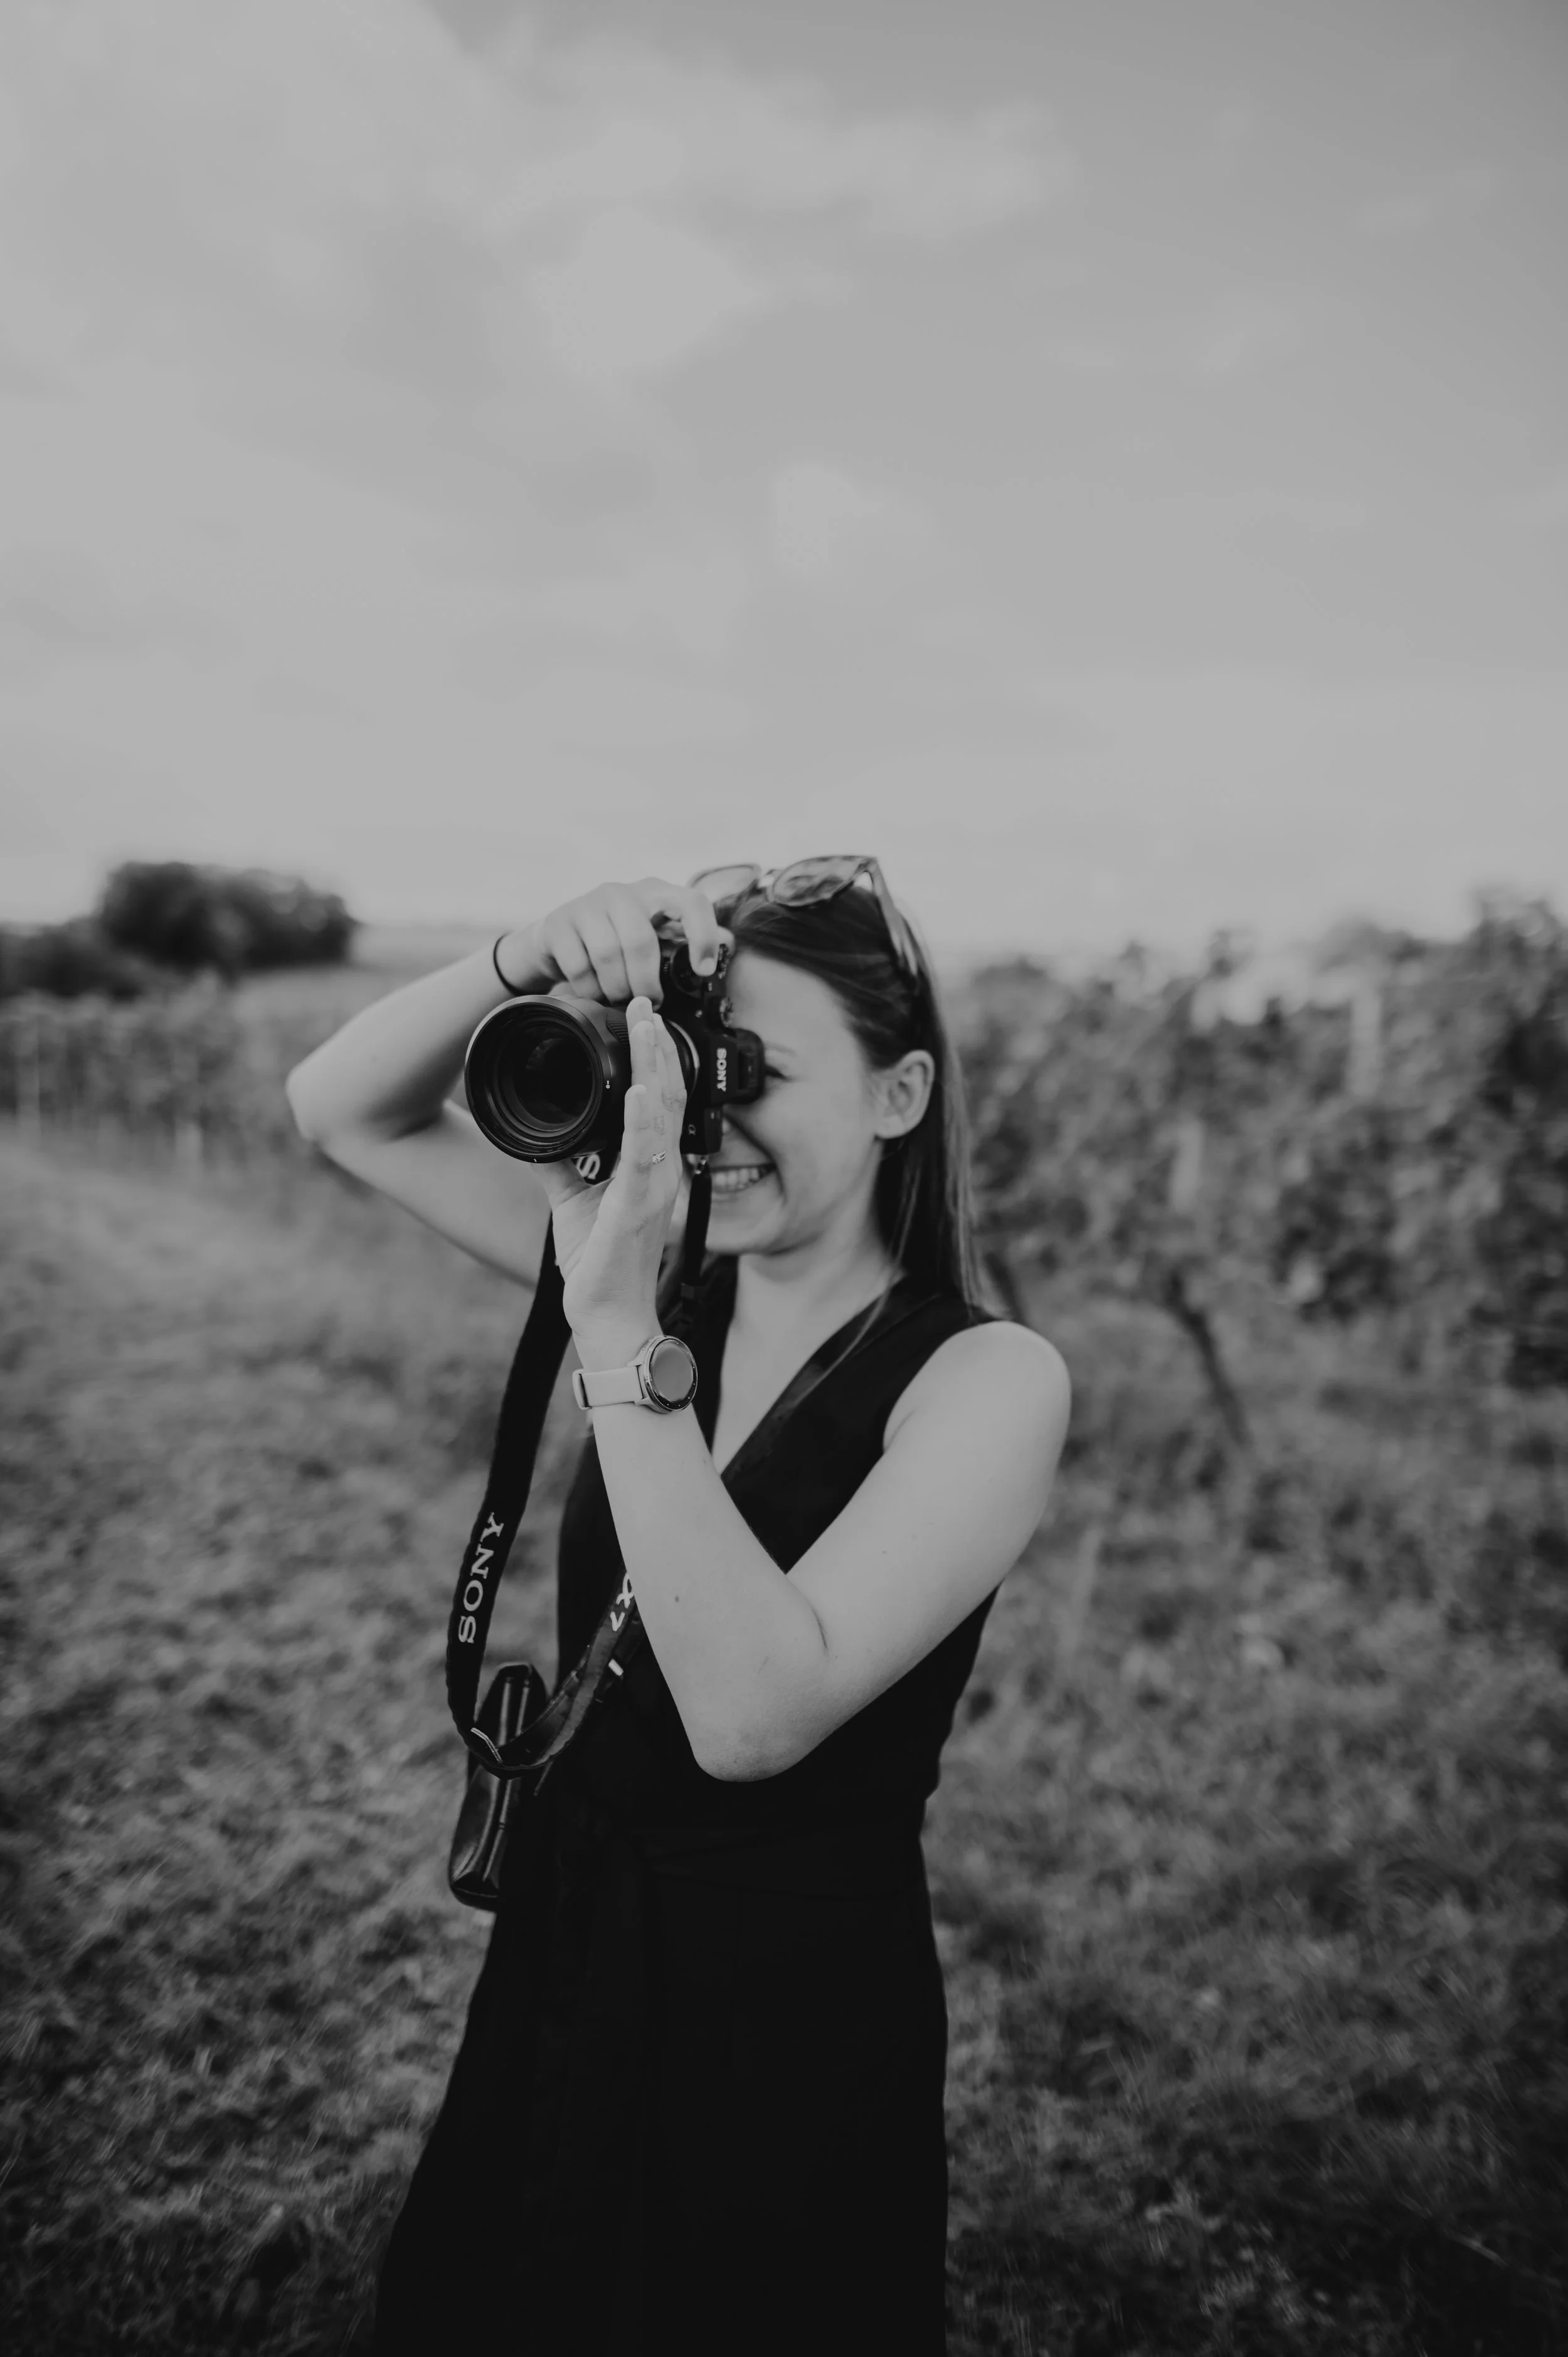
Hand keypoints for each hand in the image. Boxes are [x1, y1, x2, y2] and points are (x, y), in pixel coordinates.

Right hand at [497, 877, 729, 1002]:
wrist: (557, 941)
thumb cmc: (615, 943)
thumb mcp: (653, 938)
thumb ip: (684, 942)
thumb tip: (728, 944)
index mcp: (656, 894)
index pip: (691, 902)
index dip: (702, 935)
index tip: (702, 970)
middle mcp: (622, 892)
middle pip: (640, 942)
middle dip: (644, 983)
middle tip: (646, 1003)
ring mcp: (588, 903)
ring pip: (608, 955)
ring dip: (616, 989)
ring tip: (619, 999)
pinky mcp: (559, 922)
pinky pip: (579, 966)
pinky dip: (589, 990)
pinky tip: (594, 993)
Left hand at [538, 998, 690, 1360]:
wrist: (608, 1317)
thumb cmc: (598, 1262)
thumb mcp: (571, 1197)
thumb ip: (560, 1158)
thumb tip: (537, 1127)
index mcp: (650, 1164)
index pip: (660, 1097)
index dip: (654, 1054)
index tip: (638, 1013)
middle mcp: (660, 1170)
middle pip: (668, 1094)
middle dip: (656, 1044)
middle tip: (642, 999)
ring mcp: (653, 1189)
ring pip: (661, 1115)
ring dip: (654, 1066)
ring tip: (644, 1026)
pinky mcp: (637, 1210)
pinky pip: (644, 1159)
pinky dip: (642, 1122)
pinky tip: (640, 1092)